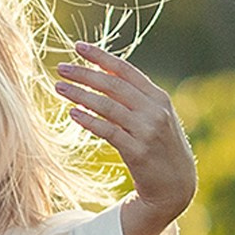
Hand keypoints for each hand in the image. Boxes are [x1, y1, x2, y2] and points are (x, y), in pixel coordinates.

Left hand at [54, 41, 196, 234]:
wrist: (176, 186)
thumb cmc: (160, 148)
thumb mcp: (154, 117)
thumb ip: (133, 98)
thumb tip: (103, 74)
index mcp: (159, 97)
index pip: (126, 70)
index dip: (101, 57)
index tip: (78, 47)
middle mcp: (155, 111)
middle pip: (113, 85)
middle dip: (85, 74)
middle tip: (61, 68)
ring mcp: (147, 131)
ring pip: (107, 106)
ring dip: (80, 95)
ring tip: (59, 87)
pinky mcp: (137, 152)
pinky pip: (108, 131)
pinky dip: (89, 121)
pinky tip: (73, 113)